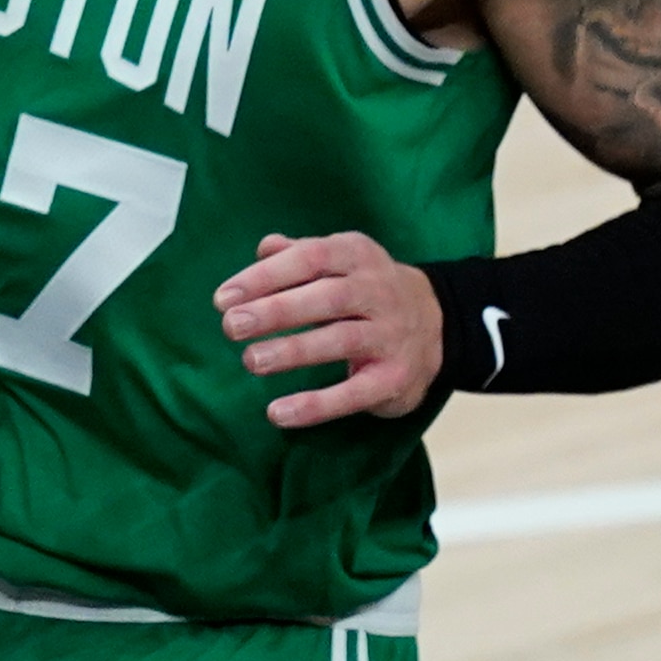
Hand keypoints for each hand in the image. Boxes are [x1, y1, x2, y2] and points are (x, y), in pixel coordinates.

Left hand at [221, 231, 443, 426]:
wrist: (437, 325)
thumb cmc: (363, 289)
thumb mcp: (337, 261)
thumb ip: (298, 253)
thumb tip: (265, 247)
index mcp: (357, 256)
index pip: (311, 258)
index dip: (265, 276)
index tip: (223, 298)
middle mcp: (379, 292)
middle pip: (327, 298)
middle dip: (276, 311)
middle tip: (231, 326)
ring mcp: (391, 336)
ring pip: (341, 341)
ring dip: (293, 351)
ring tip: (251, 360)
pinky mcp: (395, 378)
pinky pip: (354, 393)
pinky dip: (316, 405)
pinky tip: (278, 413)